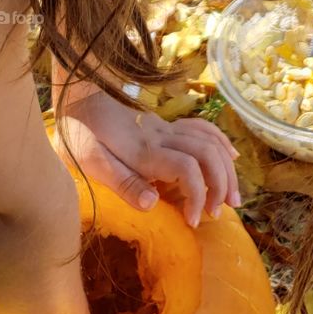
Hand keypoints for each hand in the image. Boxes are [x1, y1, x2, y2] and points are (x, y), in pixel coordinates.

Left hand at [50, 84, 240, 227]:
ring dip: (226, 169)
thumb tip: (153, 204)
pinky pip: (202, 128)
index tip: (193, 221)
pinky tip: (230, 157)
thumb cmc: (80, 130)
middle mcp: (162, 137)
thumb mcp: (91, 161)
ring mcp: (166, 128)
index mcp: (145, 150)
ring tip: (232, 197)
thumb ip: (123, 182)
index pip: (188, 169)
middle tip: (219, 213)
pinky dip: (221, 143)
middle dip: (221, 185)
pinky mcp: (165, 124)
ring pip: (209, 141)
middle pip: (207, 154)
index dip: (197, 197)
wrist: (80, 92)